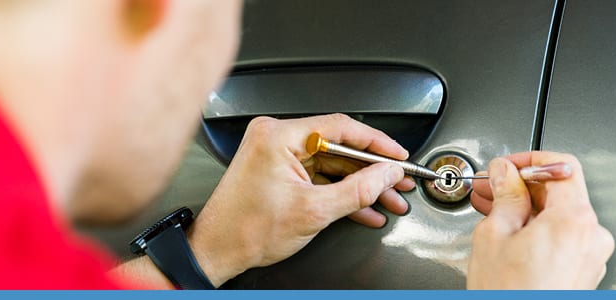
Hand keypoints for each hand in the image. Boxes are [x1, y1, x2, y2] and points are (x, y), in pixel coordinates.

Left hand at [186, 114, 414, 286]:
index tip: (398, 156)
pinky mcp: (279, 171)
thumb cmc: (246, 229)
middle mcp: (275, 138)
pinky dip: (341, 191)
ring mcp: (277, 154)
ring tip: (388, 199)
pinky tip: (364, 208)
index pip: (341, 128)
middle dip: (372, 170)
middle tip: (398, 182)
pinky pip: (319, 176)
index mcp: (279, 136)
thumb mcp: (313, 211)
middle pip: (339, 146)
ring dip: (360, 185)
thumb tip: (386, 175)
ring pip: (332, 164)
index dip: (377, 143)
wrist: (217, 251)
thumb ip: (357, 190)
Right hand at [467, 151, 614, 288]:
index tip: (507, 165)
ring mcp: (592, 256)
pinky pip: (563, 237)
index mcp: (575, 219)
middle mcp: (592, 236)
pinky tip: (510, 234)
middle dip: (522, 186)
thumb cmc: (509, 294)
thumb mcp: (494, 234)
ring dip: (527, 208)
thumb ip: (505, 195)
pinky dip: (538, 229)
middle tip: (491, 187)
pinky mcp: (585, 271)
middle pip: (561, 191)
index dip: (530, 160)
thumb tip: (505, 172)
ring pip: (560, 215)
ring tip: (493, 212)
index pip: (563, 165)